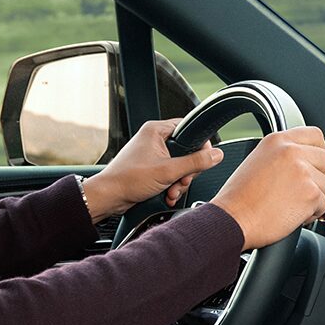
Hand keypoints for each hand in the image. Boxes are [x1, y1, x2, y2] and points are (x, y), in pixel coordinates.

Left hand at [81, 119, 224, 222]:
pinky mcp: (150, 169)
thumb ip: (195, 162)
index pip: (188, 128)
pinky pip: (169, 175)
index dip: (199, 145)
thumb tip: (215, 155)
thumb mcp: (168, 171)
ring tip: (172, 191)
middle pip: (185, 151)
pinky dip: (171, 186)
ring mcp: (152, 155)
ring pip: (178, 166)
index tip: (203, 159)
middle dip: (186, 172)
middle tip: (181, 180)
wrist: (109, 196)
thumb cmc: (127, 179)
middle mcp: (153, 139)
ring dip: (179, 182)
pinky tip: (167, 195)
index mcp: (156, 130)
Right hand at [209, 127, 324, 249]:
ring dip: (314, 197)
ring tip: (290, 203)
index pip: (315, 135)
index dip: (318, 152)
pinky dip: (311, 213)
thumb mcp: (257, 160)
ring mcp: (303, 172)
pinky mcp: (310, 193)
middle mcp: (292, 151)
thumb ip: (282, 155)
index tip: (313, 163)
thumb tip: (304, 160)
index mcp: (277, 141)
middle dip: (319, 176)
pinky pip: (323, 205)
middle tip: (300, 188)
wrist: (233, 219)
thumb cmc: (239, 197)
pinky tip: (290, 214)